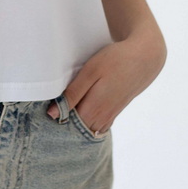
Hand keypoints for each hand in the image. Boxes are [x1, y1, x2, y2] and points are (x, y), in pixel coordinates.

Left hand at [48, 35, 164, 133]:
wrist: (145, 58)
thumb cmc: (115, 60)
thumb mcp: (90, 72)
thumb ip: (72, 93)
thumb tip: (52, 113)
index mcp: (93, 108)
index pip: (67, 126)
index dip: (54, 123)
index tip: (43, 117)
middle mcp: (102, 117)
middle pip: (77, 130)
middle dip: (63, 127)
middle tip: (49, 117)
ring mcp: (110, 115)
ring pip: (87, 129)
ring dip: (75, 125)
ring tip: (63, 114)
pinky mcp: (115, 111)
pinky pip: (97, 125)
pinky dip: (87, 124)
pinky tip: (80, 115)